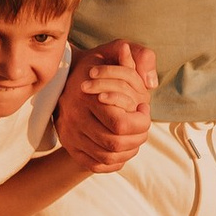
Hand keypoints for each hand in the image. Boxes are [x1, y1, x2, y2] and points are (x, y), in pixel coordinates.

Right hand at [58, 41, 156, 171]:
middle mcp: (75, 118)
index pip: (120, 124)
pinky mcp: (70, 146)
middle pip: (115, 144)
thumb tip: (150, 81)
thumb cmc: (97, 65)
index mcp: (87, 97)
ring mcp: (70, 135)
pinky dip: (114, 162)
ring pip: (107, 157)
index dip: (140, 121)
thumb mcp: (115, 50)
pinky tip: (122, 148)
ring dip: (129, 150)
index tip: (143, 108)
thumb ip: (138, 56)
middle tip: (141, 124)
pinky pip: (95, 165)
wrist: (65, 77)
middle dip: (138, 137)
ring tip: (134, 135)